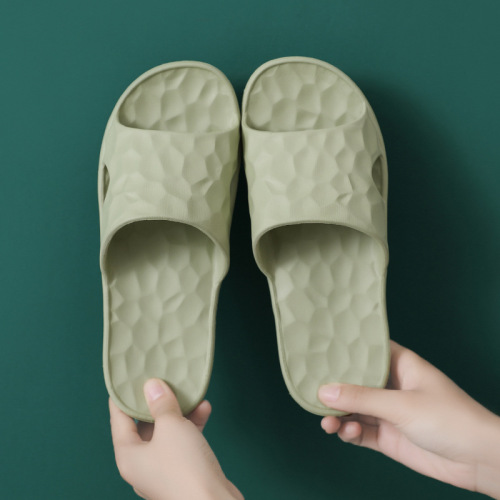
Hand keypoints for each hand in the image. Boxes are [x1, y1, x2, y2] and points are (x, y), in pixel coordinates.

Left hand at [109, 379, 242, 499]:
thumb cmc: (184, 468)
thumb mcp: (171, 427)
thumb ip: (161, 404)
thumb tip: (151, 386)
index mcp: (128, 455)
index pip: (119, 418)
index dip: (123, 396)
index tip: (128, 376)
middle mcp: (142, 463)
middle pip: (145, 424)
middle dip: (157, 401)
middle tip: (162, 378)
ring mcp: (163, 468)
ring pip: (167, 432)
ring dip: (180, 411)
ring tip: (189, 392)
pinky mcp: (183, 470)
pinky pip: (183, 441)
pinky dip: (192, 425)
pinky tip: (203, 409)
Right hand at [318, 341, 499, 497]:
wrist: (479, 460)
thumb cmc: (450, 419)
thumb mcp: (401, 404)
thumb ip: (360, 398)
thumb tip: (323, 392)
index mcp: (400, 365)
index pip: (367, 350)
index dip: (344, 350)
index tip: (319, 350)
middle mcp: (392, 386)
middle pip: (355, 382)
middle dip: (335, 388)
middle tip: (313, 391)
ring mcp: (389, 412)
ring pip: (354, 409)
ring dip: (338, 415)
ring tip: (328, 421)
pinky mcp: (389, 436)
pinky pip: (361, 431)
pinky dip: (349, 433)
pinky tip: (346, 433)